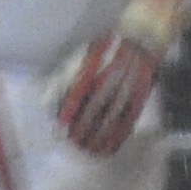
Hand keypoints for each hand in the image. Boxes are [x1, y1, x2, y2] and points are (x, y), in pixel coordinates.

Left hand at [57, 31, 165, 155]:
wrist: (141, 39)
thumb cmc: (108, 49)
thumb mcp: (86, 54)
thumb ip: (68, 76)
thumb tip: (48, 99)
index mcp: (98, 65)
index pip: (81, 89)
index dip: (70, 108)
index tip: (61, 124)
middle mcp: (113, 77)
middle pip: (97, 106)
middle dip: (83, 126)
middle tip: (73, 142)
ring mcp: (128, 88)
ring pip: (113, 117)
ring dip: (99, 136)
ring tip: (87, 149)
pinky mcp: (140, 98)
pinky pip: (129, 120)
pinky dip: (119, 136)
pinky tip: (109, 148)